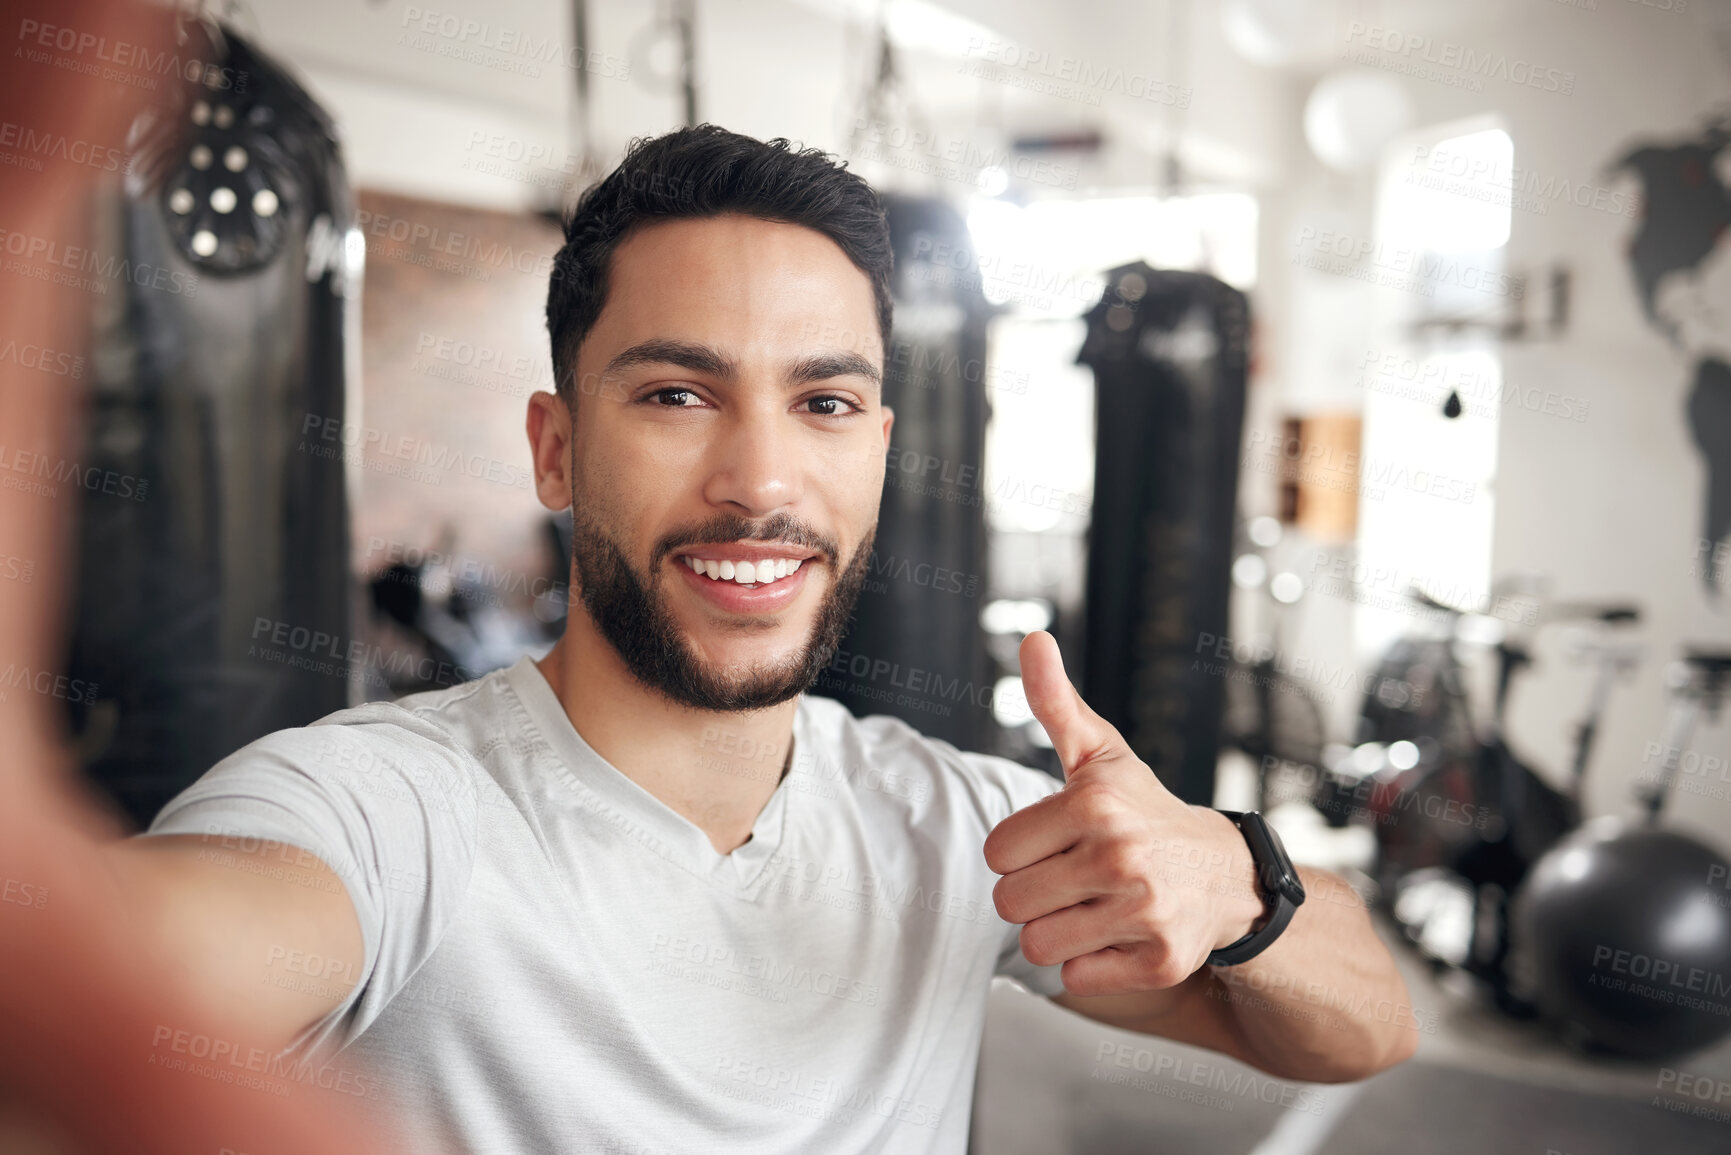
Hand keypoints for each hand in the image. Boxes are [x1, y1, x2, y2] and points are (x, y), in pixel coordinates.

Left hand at [983, 631, 1268, 995]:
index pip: (997, 853)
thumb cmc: (1146, 812)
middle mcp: (1121, 856)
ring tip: (1094, 907)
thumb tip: (1031, 640)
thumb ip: (1054, 703)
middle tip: (1075, 879)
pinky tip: (1119, 936)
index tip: (1058, 842)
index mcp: (1094, 804)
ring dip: (1058, 933)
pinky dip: (1091, 966)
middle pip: (1009, 903)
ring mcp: (1144, 912)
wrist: (1229, 875)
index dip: (1020, 852)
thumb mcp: (1101, 755)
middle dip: (1034, 895)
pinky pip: (1076, 980)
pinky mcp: (1159, 962)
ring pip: (1038, 946)